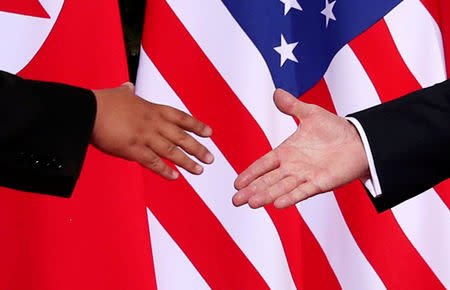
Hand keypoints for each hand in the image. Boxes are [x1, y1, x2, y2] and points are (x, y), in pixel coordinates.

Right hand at [91, 83, 213, 179]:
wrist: (87, 111)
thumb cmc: (102, 102)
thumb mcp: (120, 94)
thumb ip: (127, 92)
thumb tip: (128, 86)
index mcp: (152, 109)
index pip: (181, 118)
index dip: (197, 126)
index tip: (209, 133)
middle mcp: (153, 123)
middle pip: (181, 137)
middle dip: (198, 148)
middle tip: (211, 158)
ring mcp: (145, 137)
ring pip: (172, 152)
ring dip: (187, 162)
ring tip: (199, 170)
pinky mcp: (133, 150)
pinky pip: (154, 163)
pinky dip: (165, 171)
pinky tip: (175, 177)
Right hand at [233, 89, 368, 208]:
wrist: (359, 141)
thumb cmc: (335, 128)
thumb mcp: (311, 114)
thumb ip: (292, 106)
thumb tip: (277, 92)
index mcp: (287, 152)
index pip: (263, 164)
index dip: (250, 173)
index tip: (237, 183)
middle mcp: (292, 167)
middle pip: (267, 180)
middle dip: (252, 190)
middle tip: (236, 201)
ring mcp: (305, 176)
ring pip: (281, 187)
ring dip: (266, 195)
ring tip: (252, 203)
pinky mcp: (319, 183)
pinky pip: (302, 191)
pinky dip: (290, 198)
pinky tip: (278, 204)